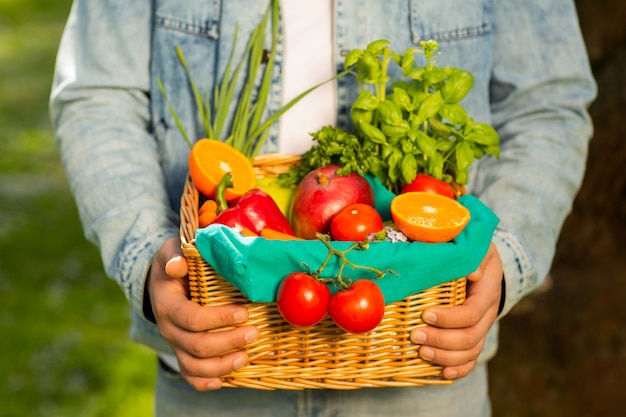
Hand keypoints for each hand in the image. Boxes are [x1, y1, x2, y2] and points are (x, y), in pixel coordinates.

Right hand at [147, 237, 259, 390]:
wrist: (162, 280)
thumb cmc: (176, 261)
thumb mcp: (172, 250)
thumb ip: (175, 254)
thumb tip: (178, 265)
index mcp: (167, 304)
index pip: (192, 318)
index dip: (218, 319)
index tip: (243, 313)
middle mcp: (169, 329)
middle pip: (197, 346)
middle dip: (229, 341)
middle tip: (255, 333)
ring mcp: (175, 344)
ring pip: (194, 366)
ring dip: (222, 366)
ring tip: (246, 357)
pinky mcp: (183, 352)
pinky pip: (190, 375)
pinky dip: (206, 382)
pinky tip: (224, 381)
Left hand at [410, 242, 502, 378]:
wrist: (483, 258)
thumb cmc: (469, 248)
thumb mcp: (472, 244)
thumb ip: (470, 255)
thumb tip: (472, 272)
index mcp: (488, 289)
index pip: (473, 311)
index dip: (451, 318)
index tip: (425, 314)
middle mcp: (489, 311)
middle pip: (471, 336)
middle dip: (442, 339)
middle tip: (415, 335)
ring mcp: (483, 325)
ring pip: (472, 351)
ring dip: (446, 356)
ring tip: (421, 352)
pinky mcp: (476, 334)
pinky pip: (472, 358)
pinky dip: (459, 369)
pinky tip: (443, 374)